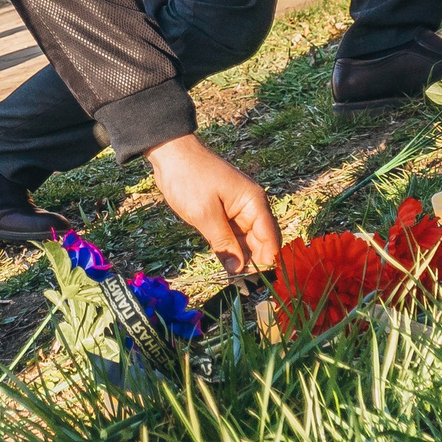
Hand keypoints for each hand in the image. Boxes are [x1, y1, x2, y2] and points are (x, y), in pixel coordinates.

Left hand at [147, 136, 281, 274]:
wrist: (171, 154)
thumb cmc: (189, 178)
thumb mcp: (205, 214)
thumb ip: (223, 244)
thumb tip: (238, 270)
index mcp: (254, 203)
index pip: (270, 238)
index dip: (268, 262)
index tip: (259, 283)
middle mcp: (251, 208)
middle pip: (261, 242)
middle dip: (255, 264)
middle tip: (243, 287)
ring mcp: (237, 211)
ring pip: (247, 242)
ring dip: (242, 259)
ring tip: (236, 282)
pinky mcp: (224, 214)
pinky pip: (233, 236)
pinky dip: (231, 250)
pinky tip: (227, 266)